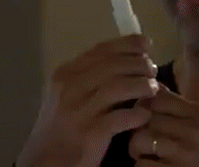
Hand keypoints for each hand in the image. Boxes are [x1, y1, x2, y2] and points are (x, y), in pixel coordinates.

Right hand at [17, 35, 158, 166]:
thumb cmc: (61, 126)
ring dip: (141, 85)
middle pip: (113, 65)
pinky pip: (120, 118)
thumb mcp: (68, 94)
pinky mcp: (89, 134)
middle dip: (139, 64)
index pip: (101, 50)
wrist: (44, 161)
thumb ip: (90, 76)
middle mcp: (70, 88)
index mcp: (65, 74)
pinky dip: (137, 114)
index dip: (128, 44)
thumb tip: (126, 59)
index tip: (147, 44)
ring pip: (118, 87)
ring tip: (154, 89)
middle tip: (153, 70)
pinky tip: (145, 115)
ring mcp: (79, 111)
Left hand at [129, 83, 198, 166]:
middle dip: (138, 129)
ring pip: (139, 139)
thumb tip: (152, 85)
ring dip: (136, 149)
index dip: (144, 107)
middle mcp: (195, 130)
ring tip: (145, 154)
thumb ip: (178, 107)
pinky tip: (152, 166)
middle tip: (143, 140)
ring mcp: (185, 153)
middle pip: (146, 118)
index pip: (159, 98)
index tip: (144, 118)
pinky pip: (141, 165)